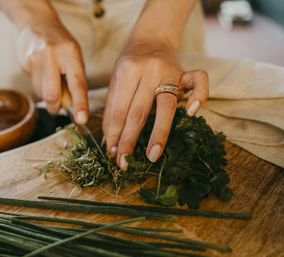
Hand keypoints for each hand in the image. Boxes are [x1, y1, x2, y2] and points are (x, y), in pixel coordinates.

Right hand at [18, 22, 88, 123]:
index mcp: (70, 54)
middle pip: (52, 94)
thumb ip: (75, 80)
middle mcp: (52, 55)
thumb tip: (73, 107)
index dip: (79, 104)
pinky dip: (39, 85)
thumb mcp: (75, 57)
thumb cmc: (61, 44)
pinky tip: (41, 72)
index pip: (77, 84)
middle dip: (55, 106)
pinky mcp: (24, 64)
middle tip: (58, 106)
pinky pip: (32, 85)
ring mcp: (35, 59)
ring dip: (47, 95)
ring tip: (51, 80)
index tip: (81, 119)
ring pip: (41, 93)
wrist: (38, 24)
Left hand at [102, 43, 208, 168]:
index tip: (111, 152)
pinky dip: (198, 97)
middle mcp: (148, 70)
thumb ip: (114, 106)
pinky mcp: (186, 72)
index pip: (118, 108)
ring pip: (165, 107)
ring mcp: (170, 71)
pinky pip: (199, 82)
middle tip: (124, 162)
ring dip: (157, 135)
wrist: (150, 39)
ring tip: (151, 156)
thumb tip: (110, 141)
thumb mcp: (116, 79)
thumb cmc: (130, 65)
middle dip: (129, 140)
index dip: (114, 132)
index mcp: (127, 70)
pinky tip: (190, 113)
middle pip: (138, 112)